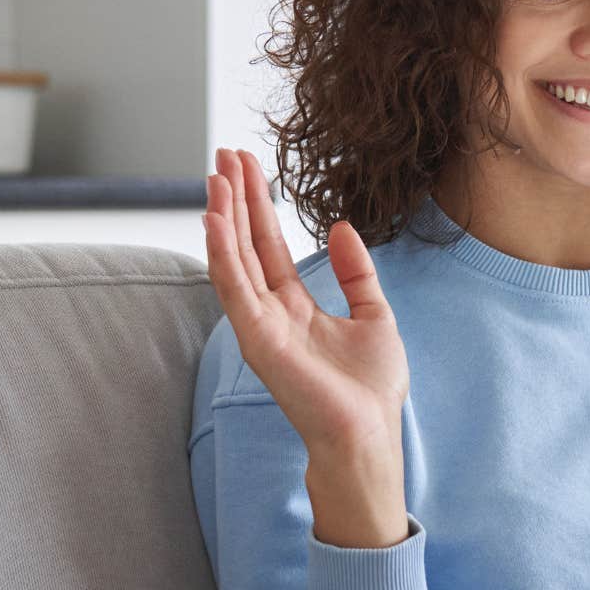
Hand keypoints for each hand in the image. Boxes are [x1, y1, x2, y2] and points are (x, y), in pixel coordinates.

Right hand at [202, 147, 410, 458]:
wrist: (368, 434)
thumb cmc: (372, 389)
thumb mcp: (374, 315)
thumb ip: (356, 272)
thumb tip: (340, 227)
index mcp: (296, 306)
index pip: (270, 245)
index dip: (259, 205)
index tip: (249, 166)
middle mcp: (271, 312)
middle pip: (247, 244)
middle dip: (235, 199)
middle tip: (223, 155)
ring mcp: (260, 325)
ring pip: (233, 259)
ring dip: (223, 216)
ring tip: (216, 175)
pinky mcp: (257, 339)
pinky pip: (233, 287)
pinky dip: (221, 252)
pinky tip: (214, 219)